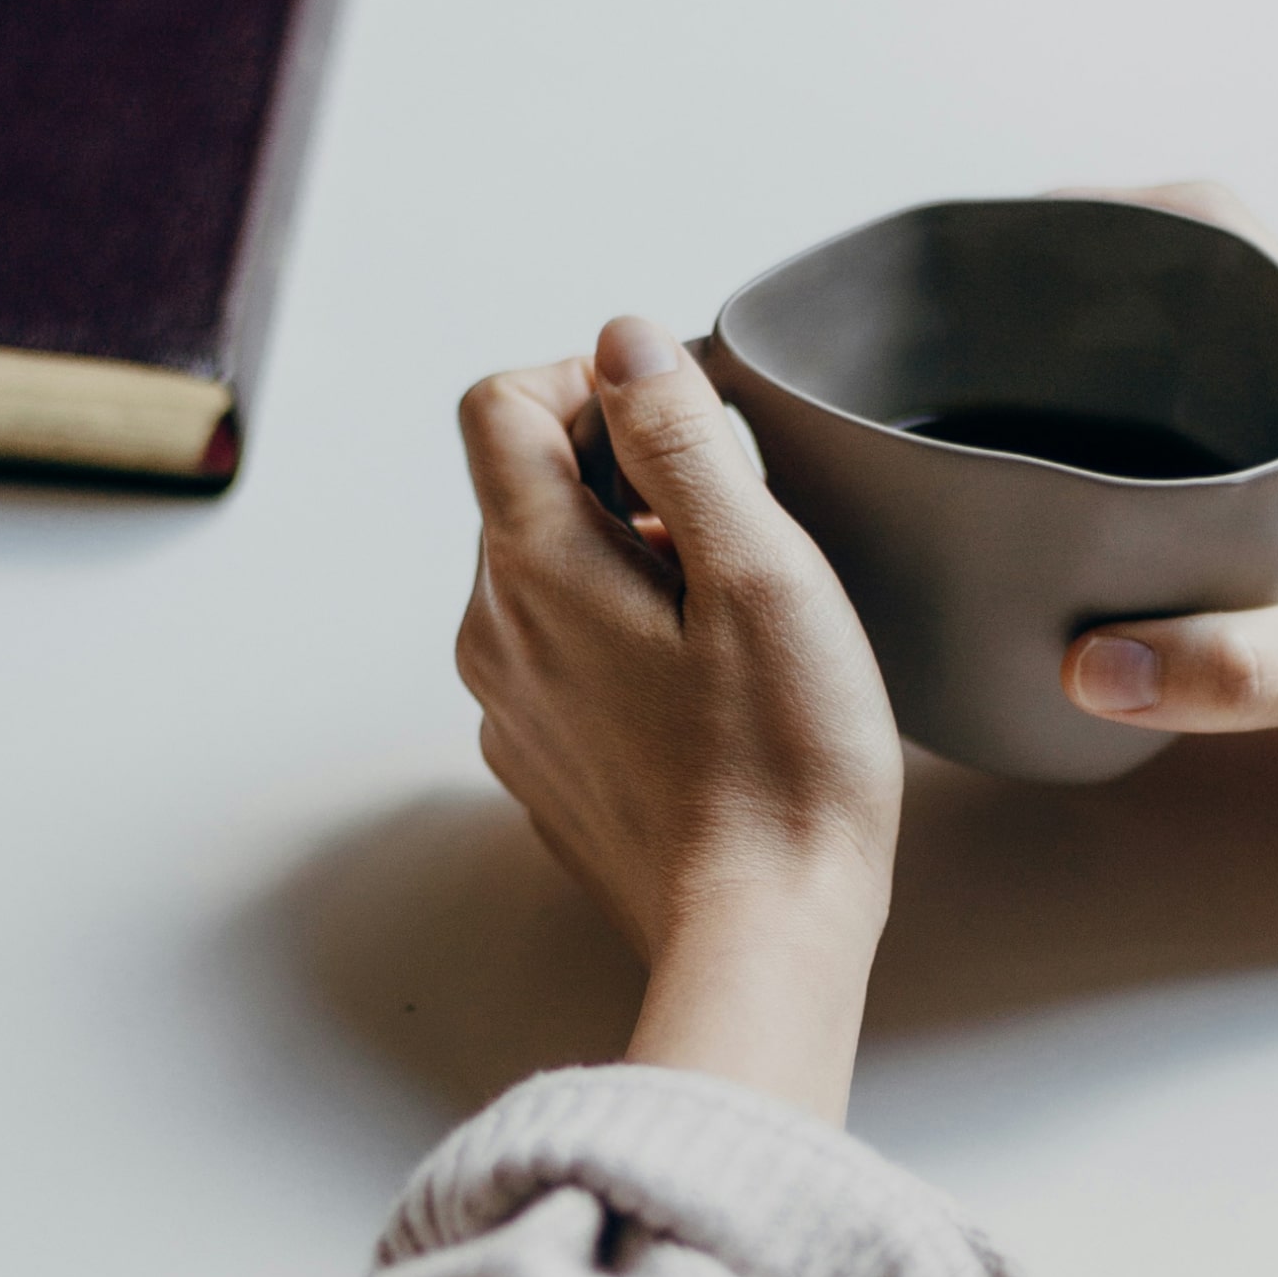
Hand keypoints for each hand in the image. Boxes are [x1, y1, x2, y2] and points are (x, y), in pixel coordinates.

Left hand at [456, 317, 904, 1119]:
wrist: (764, 935)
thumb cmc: (782, 758)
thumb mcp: (758, 568)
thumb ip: (683, 440)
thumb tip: (626, 341)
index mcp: (535, 569)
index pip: (500, 405)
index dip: (590, 381)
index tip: (681, 420)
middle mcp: (495, 632)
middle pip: (525, 483)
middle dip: (626, 469)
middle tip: (736, 525)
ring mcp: (511, 704)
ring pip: (548, 567)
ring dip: (630, 550)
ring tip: (732, 609)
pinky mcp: (544, 760)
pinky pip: (563, 647)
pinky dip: (624, 626)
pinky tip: (709, 680)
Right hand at [1060, 184, 1277, 885]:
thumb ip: (1227, 670)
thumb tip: (1083, 661)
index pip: (1220, 226)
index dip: (1107, 212)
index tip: (1008, 243)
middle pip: (1201, 260)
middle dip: (1086, 269)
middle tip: (977, 319)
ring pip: (1218, 325)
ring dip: (1120, 333)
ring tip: (1010, 380)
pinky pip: (1236, 389)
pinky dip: (1159, 398)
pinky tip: (1099, 468)